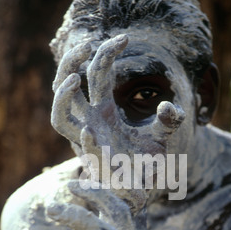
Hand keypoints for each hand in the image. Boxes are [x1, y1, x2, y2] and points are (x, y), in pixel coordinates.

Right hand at [51, 34, 184, 211]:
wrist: (147, 191)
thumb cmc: (150, 162)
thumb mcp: (162, 137)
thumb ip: (168, 120)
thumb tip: (170, 107)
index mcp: (104, 109)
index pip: (96, 73)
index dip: (106, 53)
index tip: (125, 38)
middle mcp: (90, 120)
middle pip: (66, 85)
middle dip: (72, 61)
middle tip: (88, 42)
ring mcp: (86, 139)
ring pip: (60, 114)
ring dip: (62, 96)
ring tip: (75, 78)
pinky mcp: (91, 161)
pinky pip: (76, 147)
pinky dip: (78, 132)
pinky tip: (90, 128)